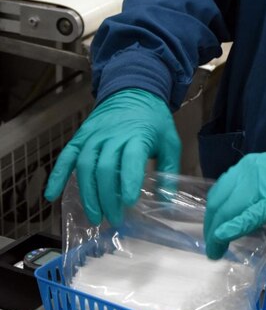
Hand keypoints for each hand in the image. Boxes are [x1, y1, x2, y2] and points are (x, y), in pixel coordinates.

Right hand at [44, 89, 180, 224]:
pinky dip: (57, 175)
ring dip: (87, 194)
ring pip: (85, 166)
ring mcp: (94, 135)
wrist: (134, 90)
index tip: (129, 203)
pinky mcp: (81, 136)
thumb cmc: (153, 119)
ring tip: (95, 216)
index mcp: (137, 135)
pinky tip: (52, 195)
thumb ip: (169, 170)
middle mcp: (113, 135)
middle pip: (104, 168)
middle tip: (114, 219)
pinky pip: (66, 156)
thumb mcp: (170, 140)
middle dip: (107, 197)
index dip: (128, 182)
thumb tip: (166, 201)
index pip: (131, 159)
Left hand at [204, 145, 265, 258]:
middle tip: (213, 246)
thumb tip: (238, 210)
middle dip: (211, 226)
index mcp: (248, 166)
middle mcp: (248, 172)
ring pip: (228, 210)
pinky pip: (247, 216)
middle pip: (219, 202)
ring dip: (218, 232)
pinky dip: (232, 228)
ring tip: (217, 250)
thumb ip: (252, 190)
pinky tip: (223, 239)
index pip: (219, 191)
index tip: (211, 231)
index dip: (213, 214)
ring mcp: (260, 185)